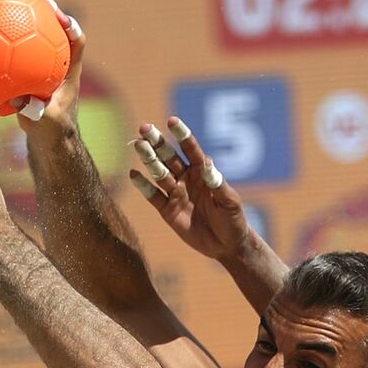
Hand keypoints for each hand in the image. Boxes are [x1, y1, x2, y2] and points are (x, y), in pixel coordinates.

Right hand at [11, 0, 85, 141]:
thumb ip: (34, 111)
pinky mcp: (31, 74)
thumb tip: (17, 99)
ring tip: (11, 2)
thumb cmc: (51, 131)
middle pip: (57, 31)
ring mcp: (44, 68)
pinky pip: (18, 54)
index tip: (59, 16)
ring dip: (27, 21)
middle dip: (48, 12)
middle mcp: (58, 64)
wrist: (49, 140)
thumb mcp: (44, 122)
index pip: (77, 42)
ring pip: (37, 38)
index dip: (71, 27)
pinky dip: (5, 45)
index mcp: (69, 72)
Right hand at [129, 117, 253, 261]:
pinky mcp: (168, 210)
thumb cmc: (233, 220)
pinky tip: (134, 174)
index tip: (172, 121)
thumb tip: (207, 162)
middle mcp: (187, 179)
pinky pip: (153, 196)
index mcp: (203, 173)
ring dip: (149, 159)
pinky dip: (143, 186)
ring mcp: (176, 194)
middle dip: (157, 143)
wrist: (227, 245)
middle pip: (169, 157)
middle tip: (144, 128)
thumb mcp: (229, 201)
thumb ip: (217, 183)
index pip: (191, 150)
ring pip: (159, 173)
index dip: (182, 136)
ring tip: (138, 145)